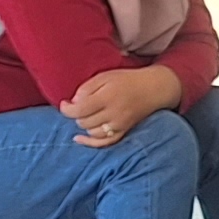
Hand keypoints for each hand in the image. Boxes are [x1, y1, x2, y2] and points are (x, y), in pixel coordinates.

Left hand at [65, 65, 181, 148]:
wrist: (153, 89)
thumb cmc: (127, 80)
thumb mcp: (104, 76)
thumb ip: (87, 88)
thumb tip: (73, 102)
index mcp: (106, 98)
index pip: (79, 110)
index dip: (66, 109)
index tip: (64, 103)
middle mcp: (113, 114)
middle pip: (84, 122)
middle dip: (76, 115)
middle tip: (78, 106)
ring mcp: (119, 125)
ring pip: (92, 132)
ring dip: (84, 125)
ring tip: (85, 115)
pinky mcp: (124, 131)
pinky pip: (105, 142)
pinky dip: (90, 142)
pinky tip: (79, 139)